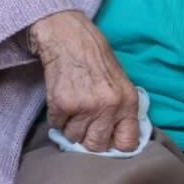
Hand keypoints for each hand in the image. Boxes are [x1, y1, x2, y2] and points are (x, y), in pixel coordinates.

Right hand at [27, 10, 142, 151]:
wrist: (68, 37)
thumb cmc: (95, 59)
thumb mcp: (120, 83)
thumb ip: (122, 111)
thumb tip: (117, 139)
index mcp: (127, 103)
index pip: (127, 143)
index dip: (114, 146)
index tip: (106, 142)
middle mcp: (108, 108)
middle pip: (96, 146)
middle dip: (88, 139)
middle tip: (84, 125)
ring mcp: (84, 107)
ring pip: (74, 137)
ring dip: (70, 127)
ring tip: (72, 108)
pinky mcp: (62, 105)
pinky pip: (56, 125)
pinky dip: (57, 117)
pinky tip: (62, 101)